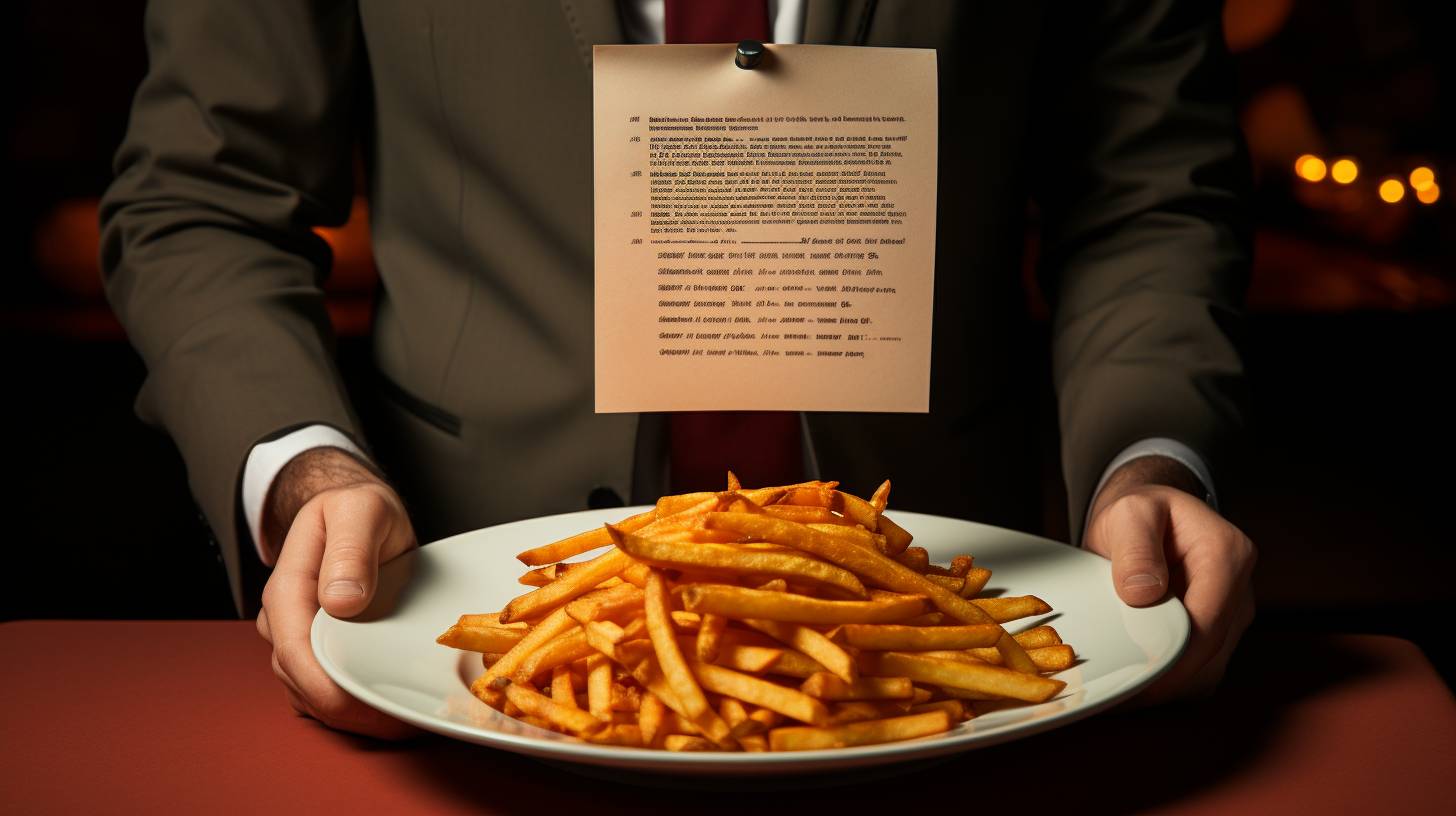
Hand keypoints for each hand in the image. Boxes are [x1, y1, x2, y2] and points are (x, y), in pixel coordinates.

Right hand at [255, 446, 418, 736]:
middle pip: (301, 681)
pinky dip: (353, 705)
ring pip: (312, 692)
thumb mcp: (362, 511)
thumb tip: (340, 601)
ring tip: (400, 721)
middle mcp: (286, 618)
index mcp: (288, 586)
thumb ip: (350, 549)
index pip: (295, 650)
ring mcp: (300, 637)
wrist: (356, 511)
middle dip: (345, 710)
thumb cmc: (358, 509)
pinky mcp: (320, 648)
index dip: (326, 686)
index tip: (369, 704)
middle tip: (399, 723)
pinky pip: (326, 689)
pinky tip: (388, 710)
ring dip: (351, 714)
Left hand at [1083, 456, 1255, 702]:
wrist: (1150, 517)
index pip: (1208, 621)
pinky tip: (1136, 684)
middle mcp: (1239, 590)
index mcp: (1227, 555)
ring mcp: (1232, 615)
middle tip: (1119, 694)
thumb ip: (1136, 549)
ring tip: (1122, 692)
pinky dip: (1171, 683)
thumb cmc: (1141, 513)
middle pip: (1211, 652)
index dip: (1174, 654)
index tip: (1137, 675)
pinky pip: (1200, 671)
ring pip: (1208, 669)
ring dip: (1169, 686)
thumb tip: (1143, 593)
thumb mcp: (1130, 514)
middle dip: (1168, 678)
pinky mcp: (1217, 634)